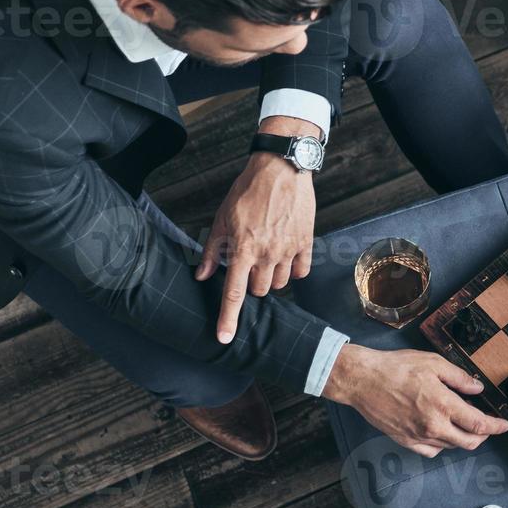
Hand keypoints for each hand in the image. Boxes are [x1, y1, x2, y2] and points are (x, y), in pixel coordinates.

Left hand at [197, 117, 319, 343]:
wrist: (281, 169)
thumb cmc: (248, 191)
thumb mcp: (222, 218)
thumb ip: (212, 250)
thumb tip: (201, 276)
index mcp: (242, 249)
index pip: (233, 293)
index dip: (228, 319)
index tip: (225, 338)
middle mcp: (266, 253)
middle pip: (260, 291)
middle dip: (252, 285)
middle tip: (248, 266)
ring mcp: (288, 249)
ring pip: (280, 284)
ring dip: (271, 278)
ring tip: (266, 259)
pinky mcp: (306, 242)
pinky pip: (301, 271)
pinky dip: (293, 270)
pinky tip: (286, 258)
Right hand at [324, 345, 507, 456]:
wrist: (363, 380)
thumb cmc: (396, 368)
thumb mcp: (434, 363)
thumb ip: (460, 378)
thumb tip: (478, 387)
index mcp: (442, 405)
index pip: (478, 424)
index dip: (495, 426)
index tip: (504, 424)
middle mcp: (432, 426)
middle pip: (468, 442)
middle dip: (483, 436)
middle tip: (487, 424)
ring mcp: (418, 436)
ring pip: (450, 446)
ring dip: (462, 436)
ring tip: (461, 418)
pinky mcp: (405, 441)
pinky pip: (431, 450)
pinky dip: (442, 443)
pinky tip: (442, 429)